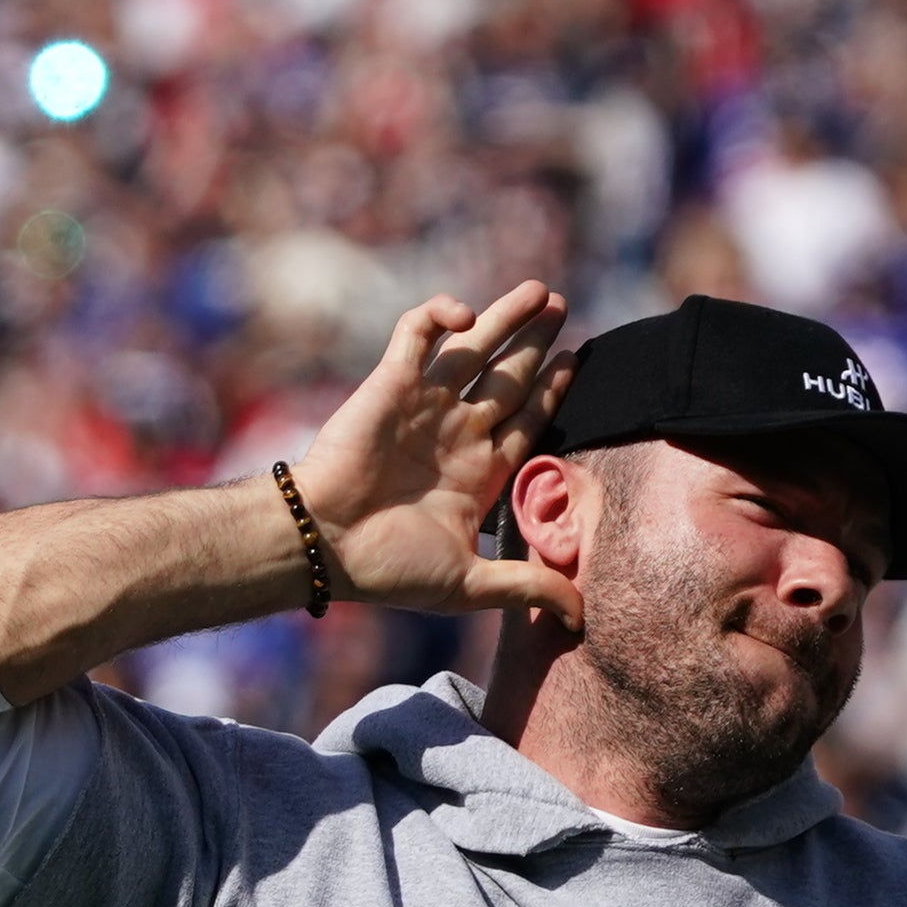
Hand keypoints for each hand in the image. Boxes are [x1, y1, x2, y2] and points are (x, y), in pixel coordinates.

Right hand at [292, 280, 581, 626]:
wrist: (324, 544)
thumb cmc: (389, 569)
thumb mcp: (471, 584)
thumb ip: (528, 585)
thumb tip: (582, 616)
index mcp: (479, 472)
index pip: (528, 420)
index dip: (553, 391)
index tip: (577, 361)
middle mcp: (456, 433)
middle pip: (508, 376)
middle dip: (535, 342)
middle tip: (561, 306)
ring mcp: (425, 406)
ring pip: (472, 348)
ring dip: (504, 318)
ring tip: (539, 290)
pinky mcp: (391, 383)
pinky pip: (418, 335)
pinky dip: (438, 316)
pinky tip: (464, 313)